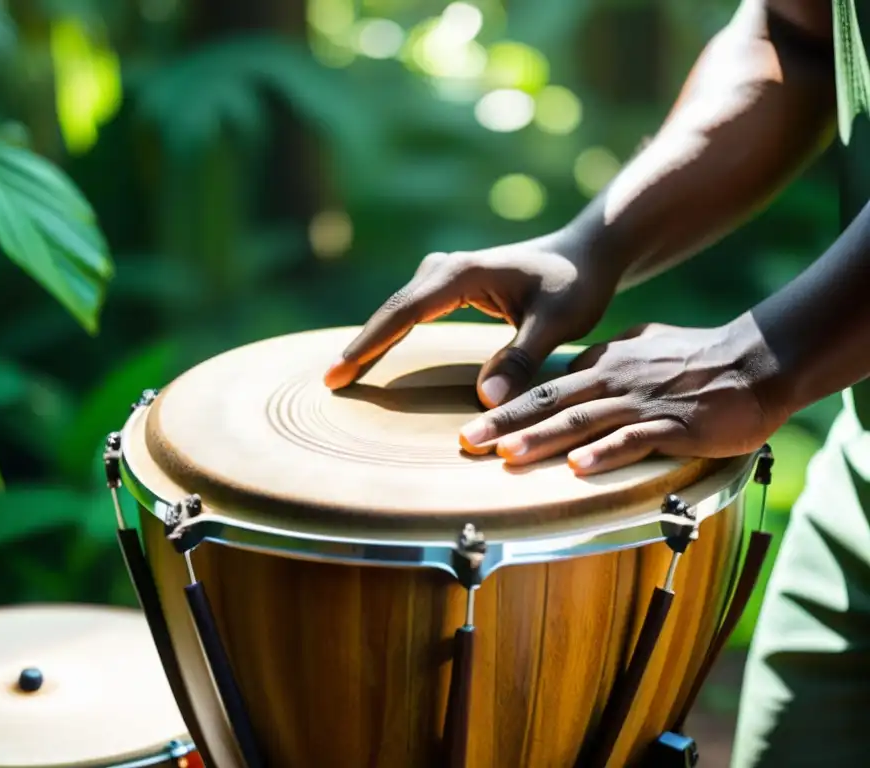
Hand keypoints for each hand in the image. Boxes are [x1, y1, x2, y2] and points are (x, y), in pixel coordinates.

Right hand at [324, 231, 621, 413]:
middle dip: (359, 347)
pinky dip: (389, 337)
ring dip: (370, 342)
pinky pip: (408, 315)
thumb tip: (485, 401)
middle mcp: (445, 269)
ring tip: (340, 375)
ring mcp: (444, 276)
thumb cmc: (576, 284)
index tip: (339, 372)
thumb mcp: (557, 321)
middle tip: (327, 383)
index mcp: (462, 274)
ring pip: (396, 313)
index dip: (370, 344)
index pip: (404, 313)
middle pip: (391, 312)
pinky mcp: (448, 288)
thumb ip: (521, 358)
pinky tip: (373, 358)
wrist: (586, 254)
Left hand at [458, 316, 785, 473]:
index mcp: (604, 364)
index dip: (507, 408)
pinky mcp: (675, 426)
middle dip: (505, 423)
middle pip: (550, 403)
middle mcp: (614, 381)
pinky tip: (577, 469)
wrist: (757, 361)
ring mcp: (642, 403)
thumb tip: (577, 370)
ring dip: (542, 438)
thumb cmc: (700, 358)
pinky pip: (634, 440)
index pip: (545, 389)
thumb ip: (608, 358)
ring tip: (506, 455)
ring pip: (582, 421)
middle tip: (467, 441)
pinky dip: (604, 454)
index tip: (473, 428)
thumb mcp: (644, 348)